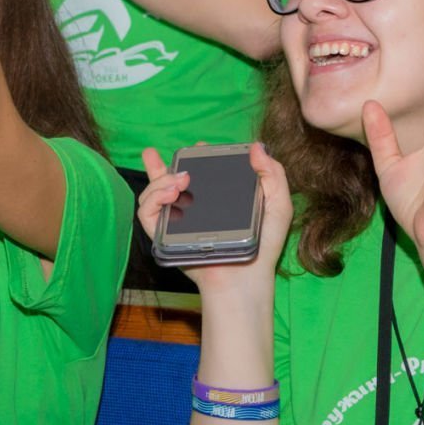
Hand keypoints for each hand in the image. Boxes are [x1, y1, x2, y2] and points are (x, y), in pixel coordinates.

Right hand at [137, 144, 292, 297]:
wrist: (245, 278)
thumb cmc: (263, 247)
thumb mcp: (277, 206)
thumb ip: (273, 175)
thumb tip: (256, 146)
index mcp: (214, 199)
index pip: (196, 173)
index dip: (194, 156)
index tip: (201, 146)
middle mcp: (191, 208)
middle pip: (167, 178)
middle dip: (167, 162)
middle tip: (183, 155)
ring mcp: (175, 221)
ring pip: (153, 191)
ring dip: (161, 178)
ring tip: (180, 180)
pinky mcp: (163, 235)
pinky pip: (146, 212)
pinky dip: (152, 198)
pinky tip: (170, 193)